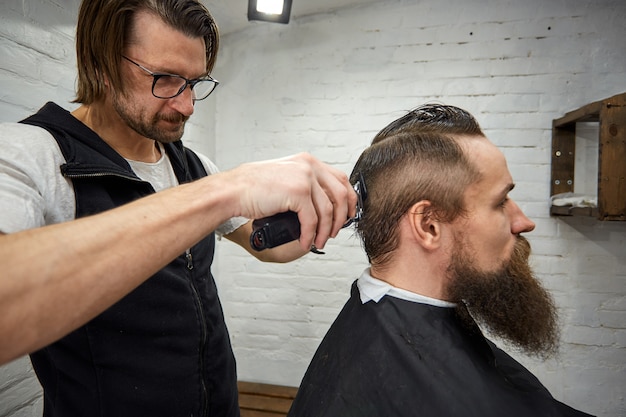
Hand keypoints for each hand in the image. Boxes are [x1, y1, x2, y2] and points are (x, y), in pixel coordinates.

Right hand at [232, 153, 356, 250]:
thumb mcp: (285, 178)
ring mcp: (305, 178)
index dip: (349, 200)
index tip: (348, 215)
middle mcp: (309, 166)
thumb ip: (304, 185)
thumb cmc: (252, 187)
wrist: (233, 190)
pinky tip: (306, 242)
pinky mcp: (298, 193)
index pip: (340, 179)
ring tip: (319, 241)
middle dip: (342, 218)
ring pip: (328, 211)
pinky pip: (313, 220)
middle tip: (335, 232)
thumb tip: (325, 207)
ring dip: (326, 231)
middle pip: (341, 194)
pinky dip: (311, 235)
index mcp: (307, 161)